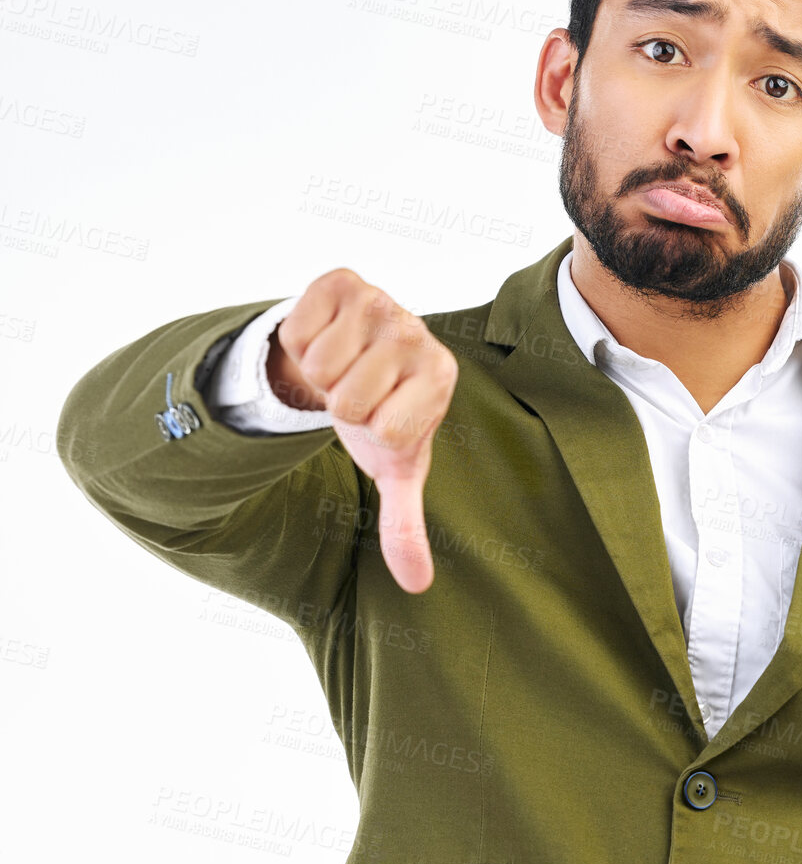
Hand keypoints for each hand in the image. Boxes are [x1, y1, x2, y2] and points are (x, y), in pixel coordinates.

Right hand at [270, 268, 458, 592]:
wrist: (356, 357)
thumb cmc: (381, 415)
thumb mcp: (394, 470)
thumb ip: (404, 524)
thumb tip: (416, 584)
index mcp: (440, 379)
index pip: (384, 428)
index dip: (368, 433)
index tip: (380, 421)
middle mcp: (418, 334)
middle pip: (346, 398)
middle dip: (341, 405)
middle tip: (357, 393)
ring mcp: (382, 301)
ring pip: (320, 362)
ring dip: (320, 373)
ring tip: (344, 368)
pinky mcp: (343, 279)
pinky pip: (298, 326)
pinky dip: (300, 341)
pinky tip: (326, 340)